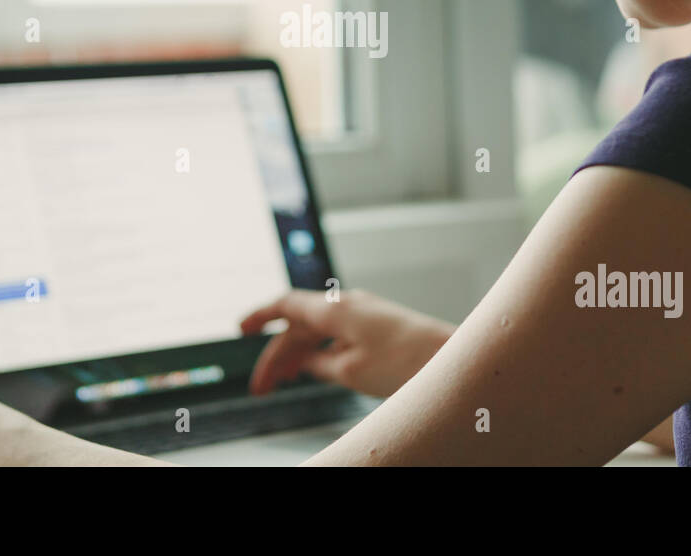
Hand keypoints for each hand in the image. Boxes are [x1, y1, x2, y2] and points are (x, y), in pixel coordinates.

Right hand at [239, 289, 453, 398]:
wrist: (451, 358)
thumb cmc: (406, 362)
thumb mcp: (351, 371)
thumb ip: (321, 364)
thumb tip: (306, 362)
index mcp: (335, 309)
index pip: (285, 305)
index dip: (260, 316)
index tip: (240, 329)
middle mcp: (346, 305)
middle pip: (299, 326)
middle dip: (276, 355)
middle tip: (260, 386)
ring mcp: (362, 313)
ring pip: (317, 332)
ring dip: (296, 356)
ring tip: (280, 383)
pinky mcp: (376, 325)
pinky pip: (336, 336)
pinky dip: (319, 352)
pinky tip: (313, 370)